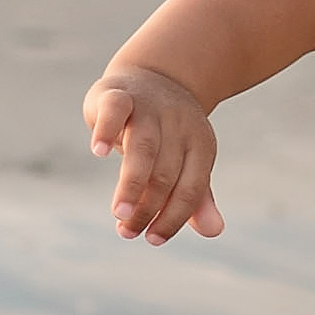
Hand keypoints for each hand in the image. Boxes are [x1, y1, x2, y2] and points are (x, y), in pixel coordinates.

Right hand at [86, 59, 222, 242]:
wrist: (154, 75)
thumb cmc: (167, 132)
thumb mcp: (186, 161)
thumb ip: (195, 197)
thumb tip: (215, 232)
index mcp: (200, 144)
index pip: (191, 188)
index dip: (173, 217)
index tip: (152, 239)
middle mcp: (178, 125)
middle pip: (165, 173)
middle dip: (147, 208)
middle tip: (127, 231)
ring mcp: (149, 107)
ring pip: (143, 148)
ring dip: (131, 185)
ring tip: (119, 214)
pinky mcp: (119, 94)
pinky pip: (116, 110)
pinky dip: (107, 130)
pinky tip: (99, 152)